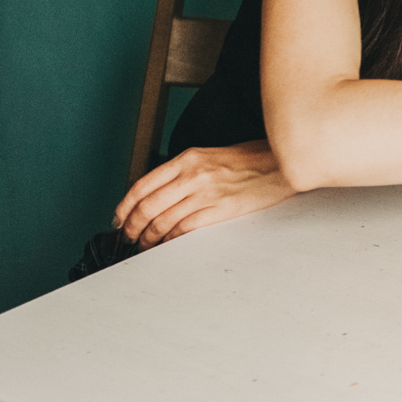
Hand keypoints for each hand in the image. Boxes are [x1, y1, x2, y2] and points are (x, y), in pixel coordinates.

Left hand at [115, 141, 297, 247]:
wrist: (281, 163)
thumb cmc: (252, 161)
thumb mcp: (210, 157)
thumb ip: (184, 172)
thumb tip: (161, 194)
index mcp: (187, 159)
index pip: (143, 185)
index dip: (125, 206)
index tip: (119, 218)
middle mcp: (192, 174)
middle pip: (148, 205)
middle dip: (132, 225)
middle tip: (128, 236)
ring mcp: (205, 193)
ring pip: (163, 220)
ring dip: (148, 236)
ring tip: (145, 244)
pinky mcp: (220, 210)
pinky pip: (185, 229)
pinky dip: (170, 240)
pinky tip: (167, 243)